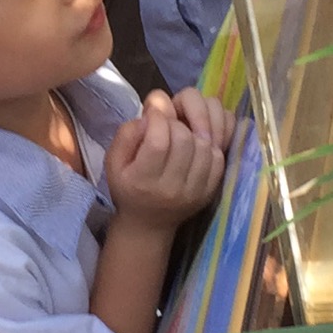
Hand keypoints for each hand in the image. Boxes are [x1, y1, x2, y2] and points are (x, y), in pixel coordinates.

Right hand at [105, 91, 226, 230]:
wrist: (147, 223)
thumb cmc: (127, 186)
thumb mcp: (114, 161)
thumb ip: (129, 132)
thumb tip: (156, 108)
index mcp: (143, 180)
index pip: (158, 141)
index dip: (158, 119)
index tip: (153, 116)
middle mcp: (171, 189)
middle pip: (184, 140)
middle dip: (176, 123)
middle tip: (167, 125)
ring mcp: (194, 192)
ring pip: (204, 147)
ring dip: (193, 133)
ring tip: (181, 135)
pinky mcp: (209, 192)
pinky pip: (218, 159)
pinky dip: (208, 146)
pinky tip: (194, 147)